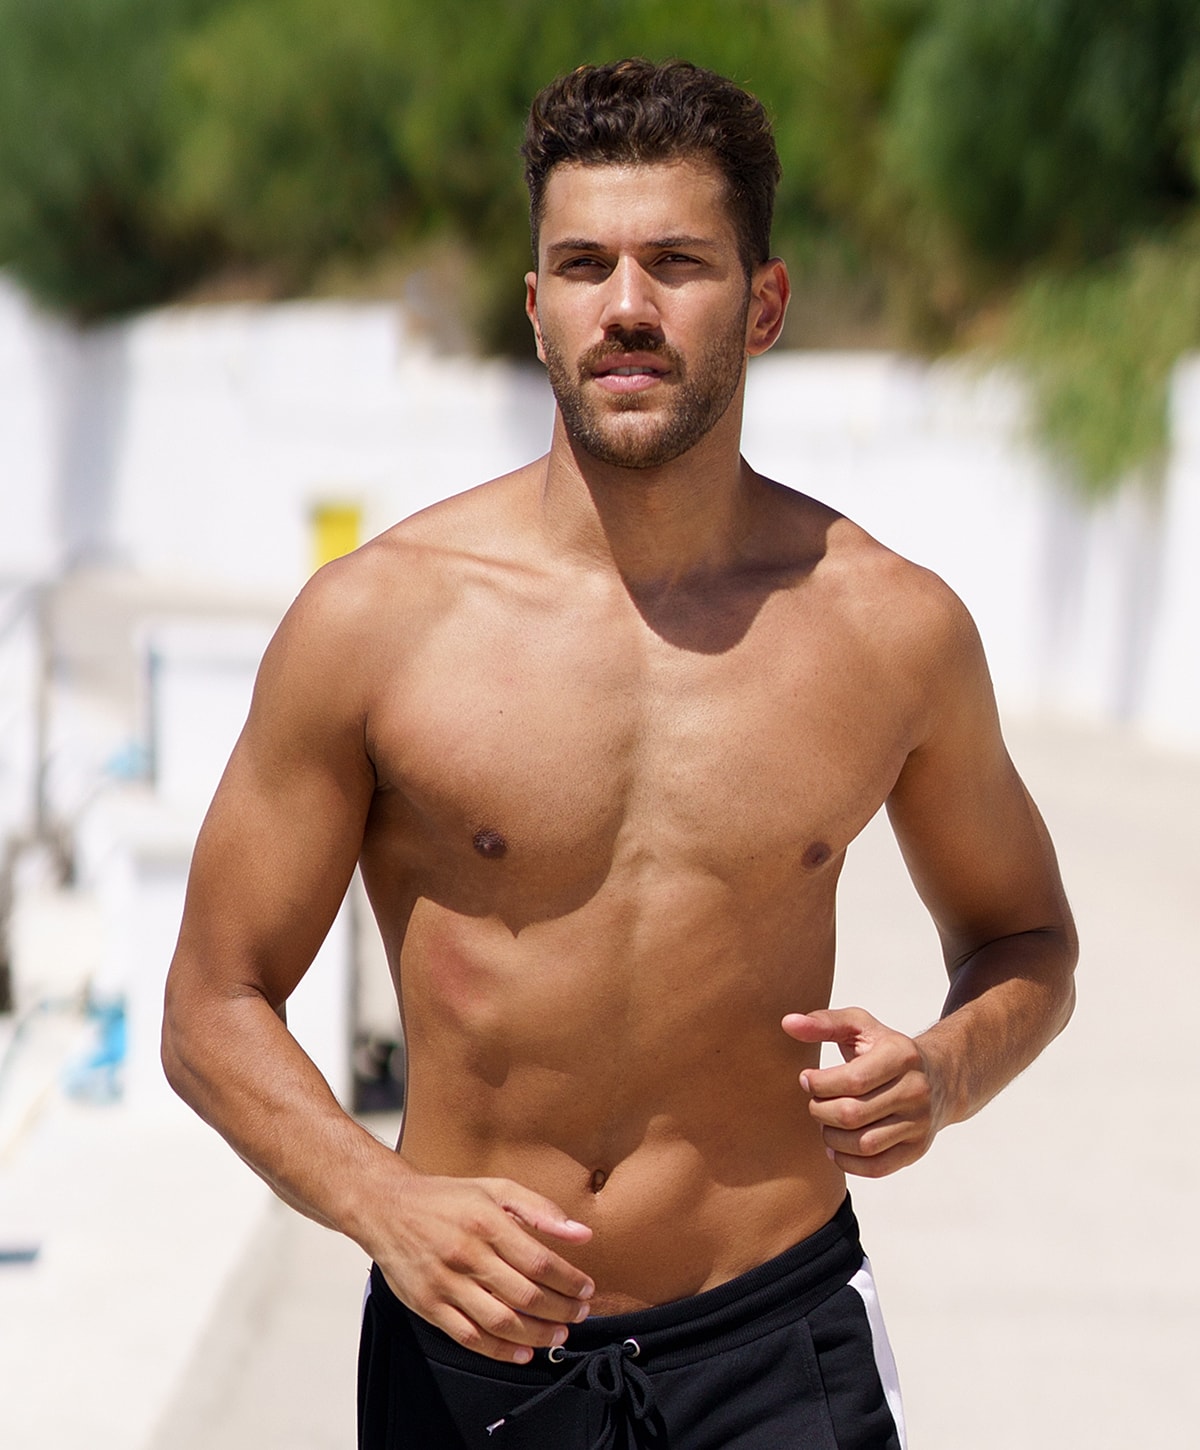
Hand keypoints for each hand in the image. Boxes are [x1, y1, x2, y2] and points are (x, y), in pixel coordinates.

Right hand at [377, 1173, 594, 1363]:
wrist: (386, 1208)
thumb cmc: (447, 1198)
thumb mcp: (495, 1189)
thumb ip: (540, 1209)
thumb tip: (582, 1234)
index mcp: (486, 1222)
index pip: (539, 1261)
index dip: (569, 1281)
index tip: (587, 1289)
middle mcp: (466, 1254)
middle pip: (524, 1296)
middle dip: (561, 1311)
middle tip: (580, 1315)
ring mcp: (445, 1284)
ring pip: (500, 1322)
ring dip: (537, 1335)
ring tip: (558, 1336)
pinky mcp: (428, 1306)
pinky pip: (469, 1337)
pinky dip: (500, 1351)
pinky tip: (522, 1353)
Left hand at [781, 1008, 947, 1177]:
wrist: (938, 1076)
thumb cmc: (887, 1049)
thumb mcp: (860, 1025)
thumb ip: (824, 1022)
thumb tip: (788, 1022)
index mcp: (901, 1055)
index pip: (853, 1080)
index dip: (820, 1084)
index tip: (806, 1079)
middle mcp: (916, 1090)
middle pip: (853, 1114)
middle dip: (820, 1111)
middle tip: (814, 1103)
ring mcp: (919, 1123)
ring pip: (863, 1144)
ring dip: (831, 1138)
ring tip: (825, 1123)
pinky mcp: (916, 1149)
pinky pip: (877, 1167)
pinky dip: (848, 1163)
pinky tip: (836, 1146)